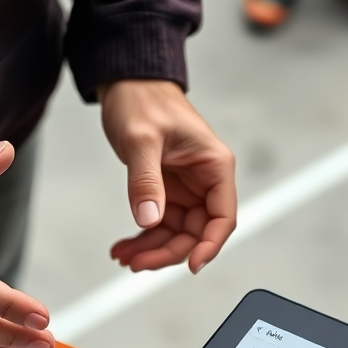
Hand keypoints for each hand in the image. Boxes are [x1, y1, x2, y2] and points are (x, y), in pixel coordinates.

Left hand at [98, 80, 235, 272]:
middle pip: (196, 232)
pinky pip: (159, 224)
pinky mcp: (165, 190)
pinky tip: (124, 246)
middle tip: (137, 263)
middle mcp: (204, 180)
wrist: (127, 83)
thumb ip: (146, 181)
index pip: (222, 217)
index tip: (192, 264)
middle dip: (168, 251)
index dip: (209, 245)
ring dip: (151, 249)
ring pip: (176, 233)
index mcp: (214, 166)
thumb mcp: (142, 140)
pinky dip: (142, 238)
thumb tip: (150, 219)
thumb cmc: (143, 99)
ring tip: (124, 256)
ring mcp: (185, 188)